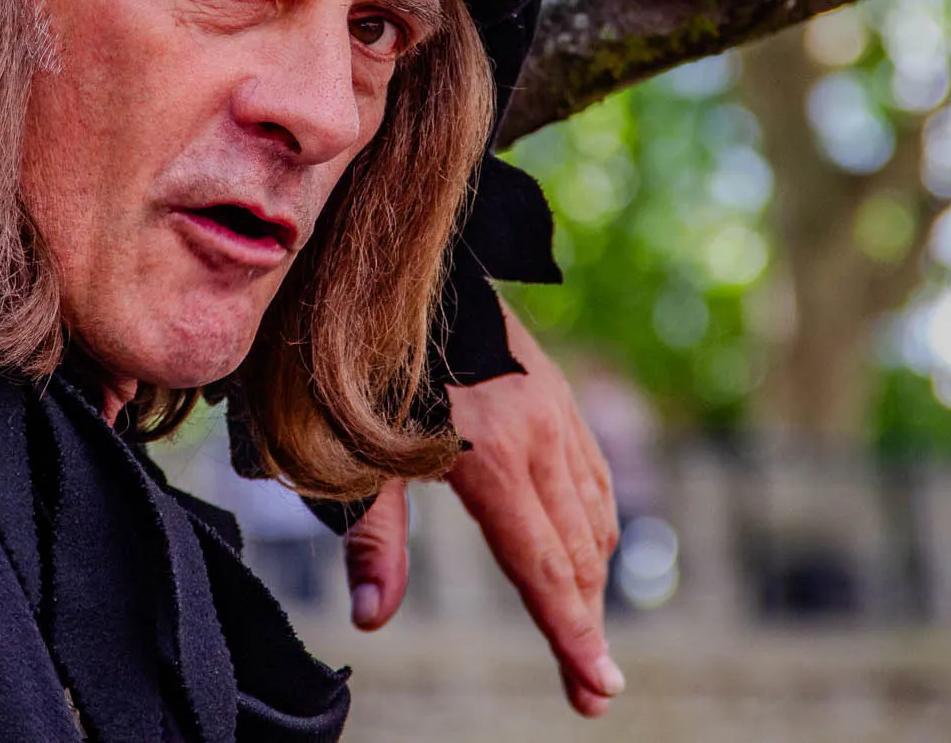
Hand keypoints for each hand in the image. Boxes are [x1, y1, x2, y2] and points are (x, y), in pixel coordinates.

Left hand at [343, 303, 623, 716]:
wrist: (401, 257)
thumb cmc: (363, 355)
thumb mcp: (351, 447)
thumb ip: (369, 534)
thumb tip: (372, 617)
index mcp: (492, 455)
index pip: (541, 568)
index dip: (570, 636)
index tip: (599, 690)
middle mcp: (538, 433)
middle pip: (575, 553)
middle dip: (586, 626)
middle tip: (593, 693)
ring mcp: (555, 408)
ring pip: (592, 515)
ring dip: (592, 580)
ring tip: (584, 636)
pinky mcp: (555, 391)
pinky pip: (593, 473)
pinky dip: (595, 525)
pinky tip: (588, 554)